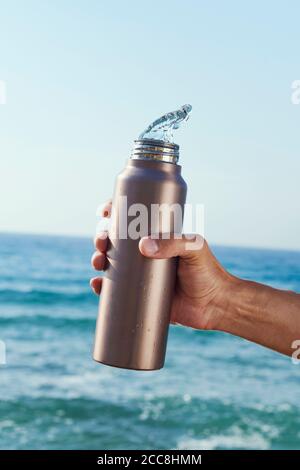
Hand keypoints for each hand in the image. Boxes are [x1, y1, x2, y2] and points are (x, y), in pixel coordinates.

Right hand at [90, 199, 234, 330]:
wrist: (215, 306)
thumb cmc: (209, 272)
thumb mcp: (195, 249)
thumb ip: (174, 243)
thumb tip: (142, 246)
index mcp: (158, 236)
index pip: (132, 219)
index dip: (115, 213)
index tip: (105, 212)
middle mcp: (147, 253)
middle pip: (116, 240)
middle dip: (101, 237)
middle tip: (101, 241)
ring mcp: (142, 274)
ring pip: (111, 262)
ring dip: (98, 258)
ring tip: (98, 261)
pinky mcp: (139, 295)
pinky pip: (115, 289)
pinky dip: (102, 286)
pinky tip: (97, 284)